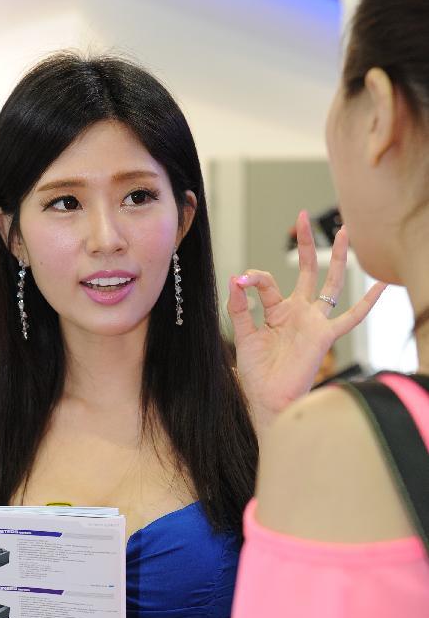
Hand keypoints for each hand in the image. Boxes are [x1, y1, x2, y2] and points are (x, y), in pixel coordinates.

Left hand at [227, 210, 385, 435]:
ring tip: (344, 232)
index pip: (267, 282)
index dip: (253, 278)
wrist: (267, 400)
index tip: (240, 280)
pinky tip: (383, 284)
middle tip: (303, 217)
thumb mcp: (243, 336)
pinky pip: (352, 317)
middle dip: (305, 244)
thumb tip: (235, 279)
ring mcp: (314, 322)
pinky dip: (368, 302)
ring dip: (336, 259)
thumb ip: (240, 308)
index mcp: (277, 312)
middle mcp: (298, 313)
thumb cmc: (256, 375)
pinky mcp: (325, 336)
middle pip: (306, 271)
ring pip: (331, 284)